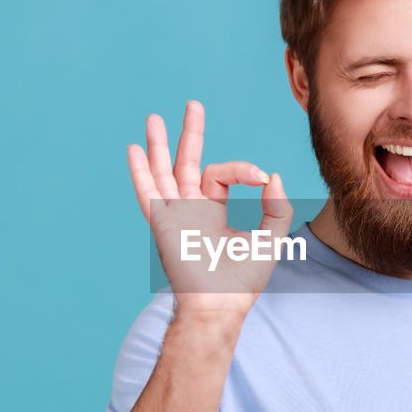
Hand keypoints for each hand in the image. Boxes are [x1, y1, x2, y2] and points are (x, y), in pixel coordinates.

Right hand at [127, 100, 291, 319]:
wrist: (220, 305)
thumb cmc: (243, 282)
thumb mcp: (270, 240)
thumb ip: (276, 208)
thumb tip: (272, 177)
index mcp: (211, 211)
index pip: (221, 174)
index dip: (243, 170)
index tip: (260, 179)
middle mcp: (190, 209)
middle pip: (186, 163)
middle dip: (189, 134)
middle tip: (193, 105)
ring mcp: (174, 214)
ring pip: (163, 171)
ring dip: (159, 145)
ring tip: (154, 116)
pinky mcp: (163, 222)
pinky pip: (148, 193)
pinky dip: (141, 172)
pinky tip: (135, 149)